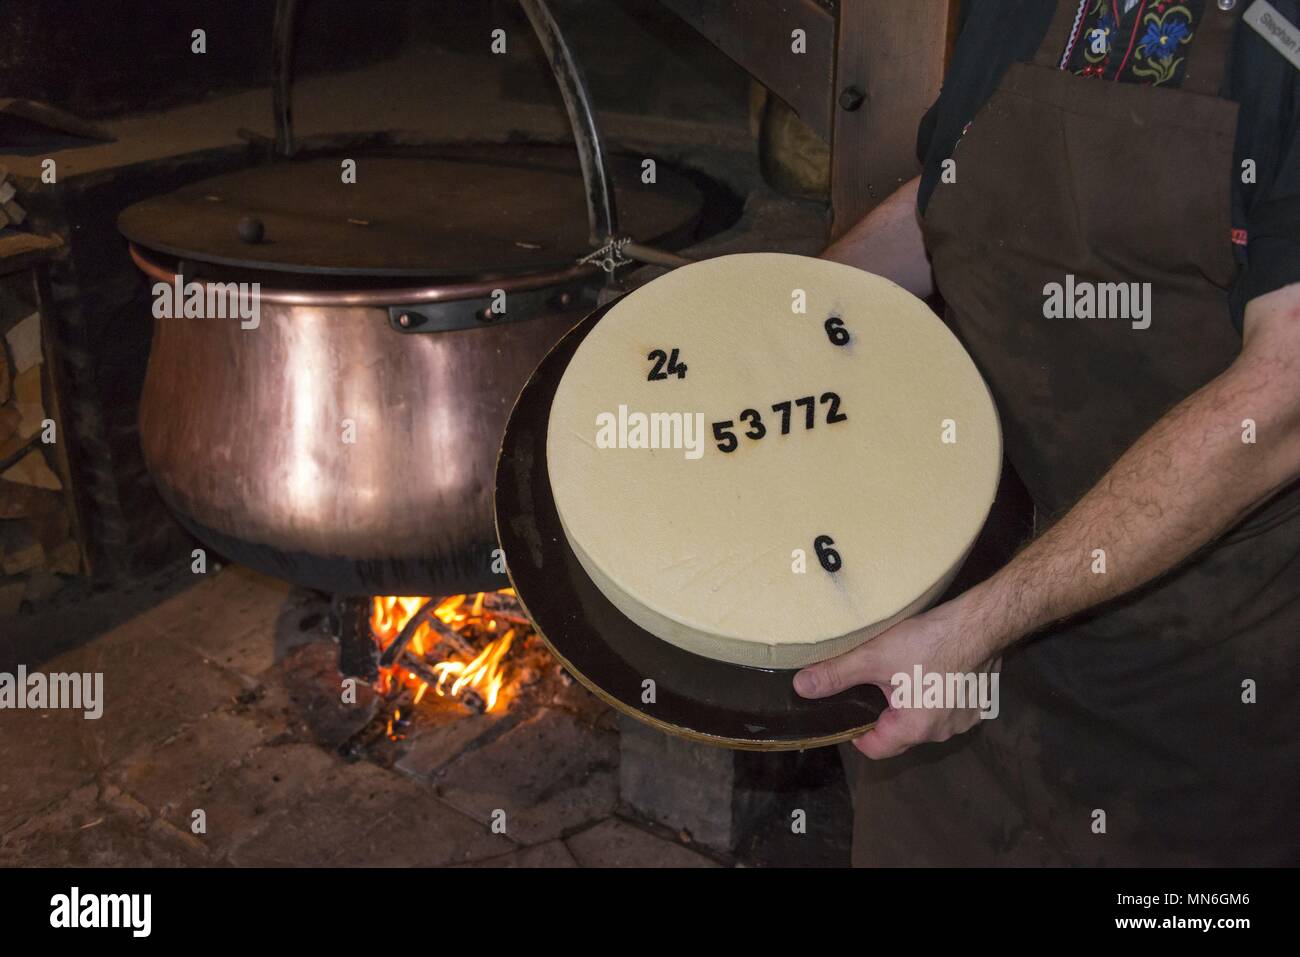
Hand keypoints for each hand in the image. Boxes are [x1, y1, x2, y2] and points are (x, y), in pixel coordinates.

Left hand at [793, 595, 1001, 758]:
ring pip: (924, 720)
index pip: (874, 748)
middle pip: (899, 734)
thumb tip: (802, 688)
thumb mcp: (874, 656)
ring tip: (901, 673)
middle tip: (872, 684)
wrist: (981, 623)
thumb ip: (836, 674)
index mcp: (915, 728)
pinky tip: (929, 670)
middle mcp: (943, 732)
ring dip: (910, 704)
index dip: (856, 732)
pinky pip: (946, 708)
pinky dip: (934, 695)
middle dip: (883, 714)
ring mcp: (964, 719)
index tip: (848, 710)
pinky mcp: (977, 703)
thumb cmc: (929, 641)